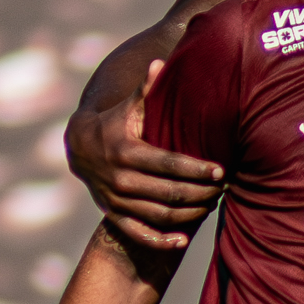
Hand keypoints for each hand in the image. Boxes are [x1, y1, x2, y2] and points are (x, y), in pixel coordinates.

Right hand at [63, 54, 227, 252]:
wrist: (79, 148)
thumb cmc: (116, 123)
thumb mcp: (129, 107)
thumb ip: (147, 91)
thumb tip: (161, 64)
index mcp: (126, 151)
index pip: (168, 164)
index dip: (197, 169)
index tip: (221, 170)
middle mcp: (120, 178)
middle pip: (169, 192)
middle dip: (200, 192)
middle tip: (224, 188)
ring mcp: (116, 200)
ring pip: (159, 214)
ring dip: (189, 213)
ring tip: (212, 204)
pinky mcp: (114, 215)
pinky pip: (138, 234)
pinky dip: (161, 240)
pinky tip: (183, 240)